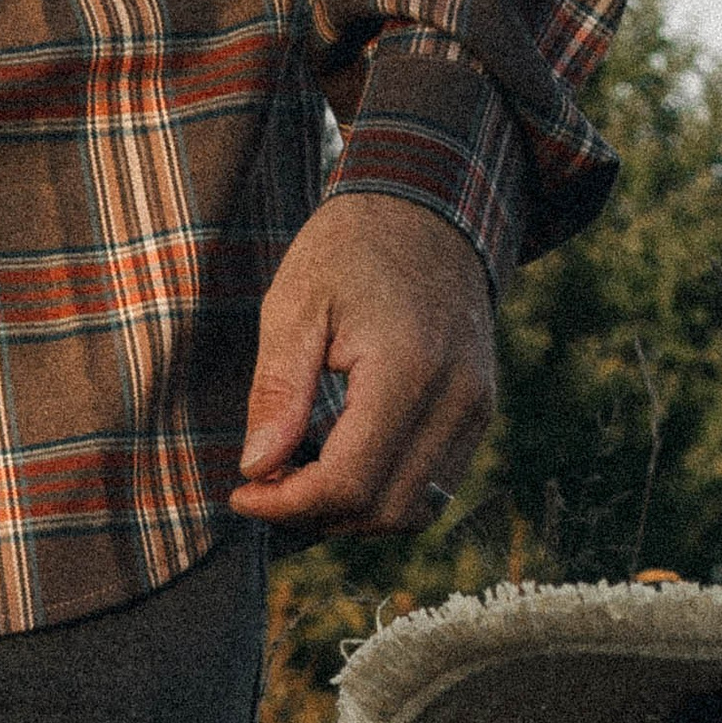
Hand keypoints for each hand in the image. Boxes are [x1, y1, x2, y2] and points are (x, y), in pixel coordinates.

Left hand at [229, 193, 495, 537]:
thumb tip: (257, 469)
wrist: (429, 207)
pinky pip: (430, 490)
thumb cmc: (352, 248)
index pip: (348, 484)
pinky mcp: (478, 415)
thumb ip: (277, 390)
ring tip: (303, 474)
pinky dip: (381, 496)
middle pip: (380, 511)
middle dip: (314, 515)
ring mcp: (475, 409)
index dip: (287, 505)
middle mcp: (455, 398)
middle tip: (268, 485)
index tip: (243, 492)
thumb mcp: (295, 303)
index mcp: (408, 368)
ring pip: (410, 513)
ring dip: (349, 514)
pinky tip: (342, 462)